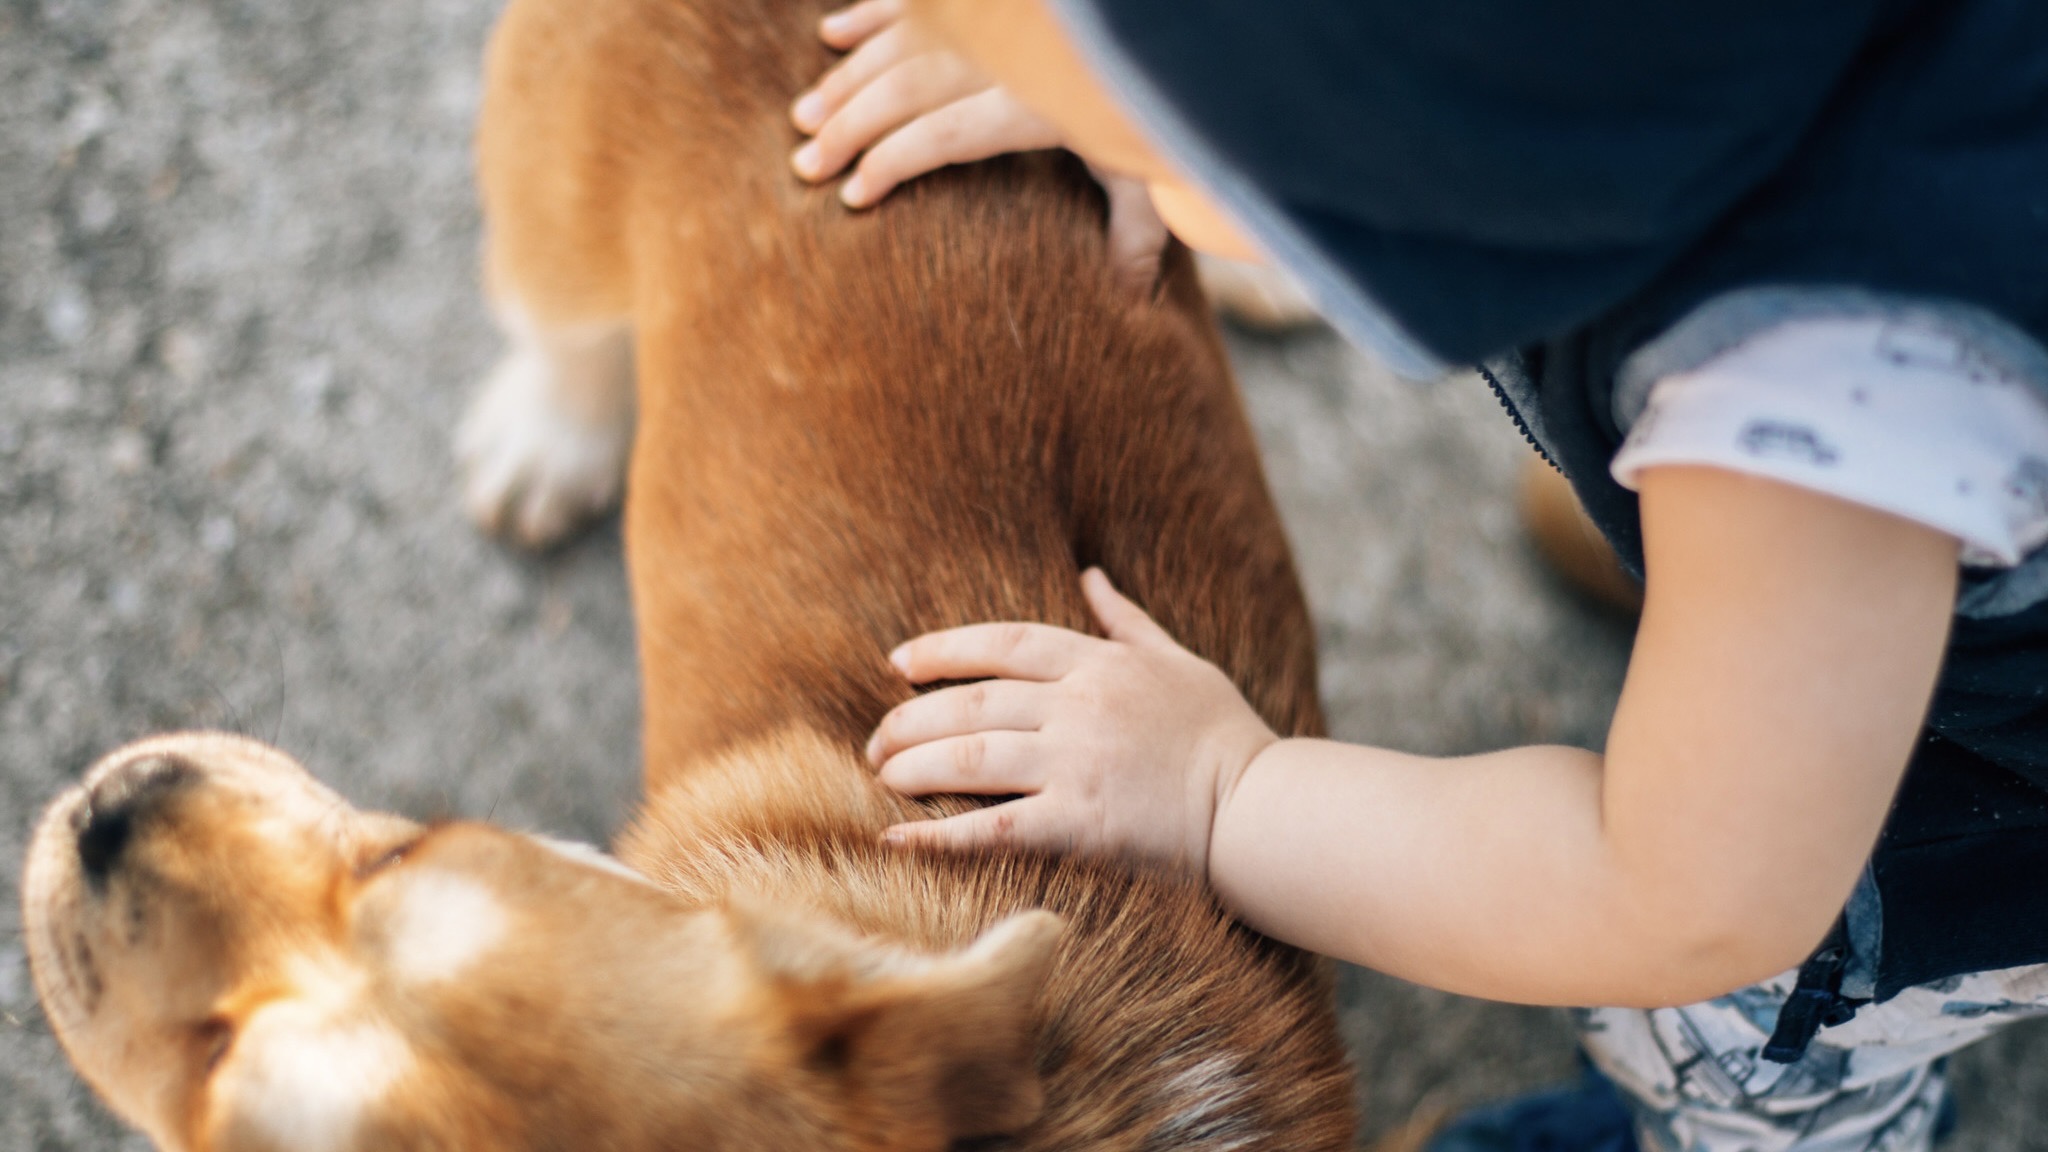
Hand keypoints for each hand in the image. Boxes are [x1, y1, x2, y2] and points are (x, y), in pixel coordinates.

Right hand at [791, 0, 1167, 289]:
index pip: (947, 134)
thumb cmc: (1173, 105)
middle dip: (849, 125)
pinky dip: (873, 13)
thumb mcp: (1159, 174)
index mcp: (1040, 100)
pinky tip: (830, 35)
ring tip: (803, 117)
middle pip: (909, 85)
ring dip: (848, 77)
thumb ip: (1137, 234)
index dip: (894, 162)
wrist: (1177, 28)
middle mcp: (1010, 51)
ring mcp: (998, 18)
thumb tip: (1130, 304)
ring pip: (903, 39)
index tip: (852, 196)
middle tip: (803, 166)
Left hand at [867, 569, 1278, 871]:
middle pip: (970, 702)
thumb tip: (1092, 576)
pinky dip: (938, 836)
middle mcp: (1080, 708)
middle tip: (876, 742)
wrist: (1263, 808)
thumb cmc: (1225, 736)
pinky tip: (895, 840)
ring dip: (913, 767)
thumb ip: (1127, 621)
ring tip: (880, 777)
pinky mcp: (1081, 825)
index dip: (941, 650)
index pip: (1001, 643)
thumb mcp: (1178, 662)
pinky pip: (993, 829)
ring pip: (970, 757)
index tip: (898, 664)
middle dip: (910, 720)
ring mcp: (1078, 765)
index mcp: (1100, 664)